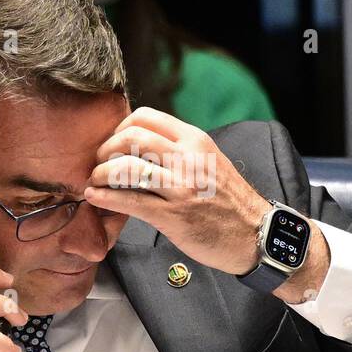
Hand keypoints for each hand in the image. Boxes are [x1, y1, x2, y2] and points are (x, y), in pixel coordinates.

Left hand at [84, 108, 330, 302]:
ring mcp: (181, 187)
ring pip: (126, 167)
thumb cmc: (229, 201)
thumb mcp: (209, 161)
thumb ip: (179, 150)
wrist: (256, 234)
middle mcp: (188, 158)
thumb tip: (140, 146)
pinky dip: (105, 197)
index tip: (112, 144)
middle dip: (105, 150)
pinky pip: (130, 201)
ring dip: (101, 174)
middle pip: (130, 137)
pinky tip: (96, 198)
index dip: (119, 128)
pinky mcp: (174, 215)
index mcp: (195, 140)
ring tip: (95, 182)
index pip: (145, 117)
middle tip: (99, 164)